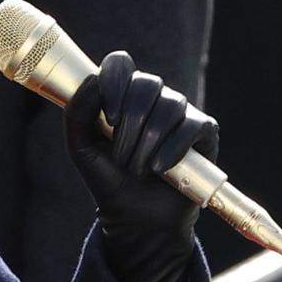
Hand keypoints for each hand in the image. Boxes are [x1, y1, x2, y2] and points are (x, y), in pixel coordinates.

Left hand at [64, 52, 218, 281]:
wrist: (135, 218)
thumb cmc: (108, 179)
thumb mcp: (81, 148)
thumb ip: (77, 113)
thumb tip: (93, 80)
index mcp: (121, 95)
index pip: (120, 64)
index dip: (115, 84)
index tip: (109, 119)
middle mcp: (152, 98)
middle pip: (146, 84)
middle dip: (131, 124)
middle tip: (122, 157)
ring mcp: (180, 113)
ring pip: (170, 104)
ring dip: (149, 142)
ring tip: (138, 169)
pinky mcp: (204, 133)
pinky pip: (194, 125)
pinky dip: (174, 148)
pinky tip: (160, 169)